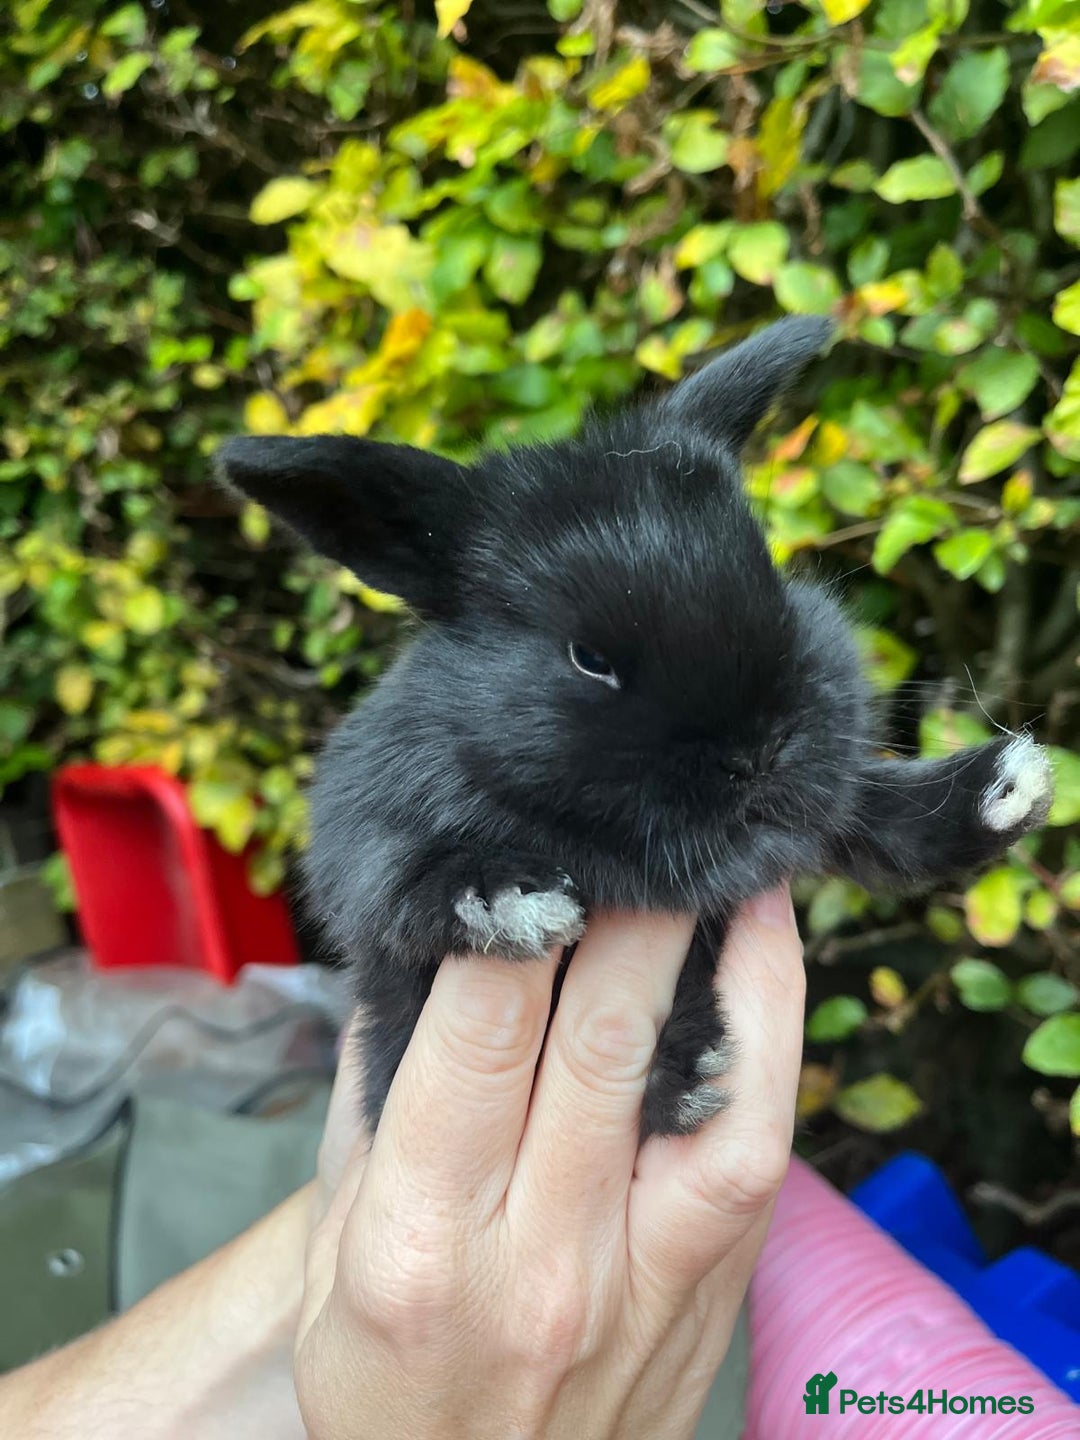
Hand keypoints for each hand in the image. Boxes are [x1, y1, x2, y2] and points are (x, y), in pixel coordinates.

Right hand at [297, 888, 804, 1439]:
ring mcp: (640, 1281)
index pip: (479, 1038)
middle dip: (624, 909)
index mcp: (421, 1242)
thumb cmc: (385, 1372)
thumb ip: (374, 1089)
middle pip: (600, 1041)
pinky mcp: (706, 1292)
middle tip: (631, 820)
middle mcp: (541, 1259)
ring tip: (723, 860)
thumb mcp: (335, 1239)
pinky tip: (766, 955)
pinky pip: (757, 1145)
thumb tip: (419, 949)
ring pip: (704, 1084)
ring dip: (715, 953)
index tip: (531, 839)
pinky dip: (774, 1032)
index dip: (515, 919)